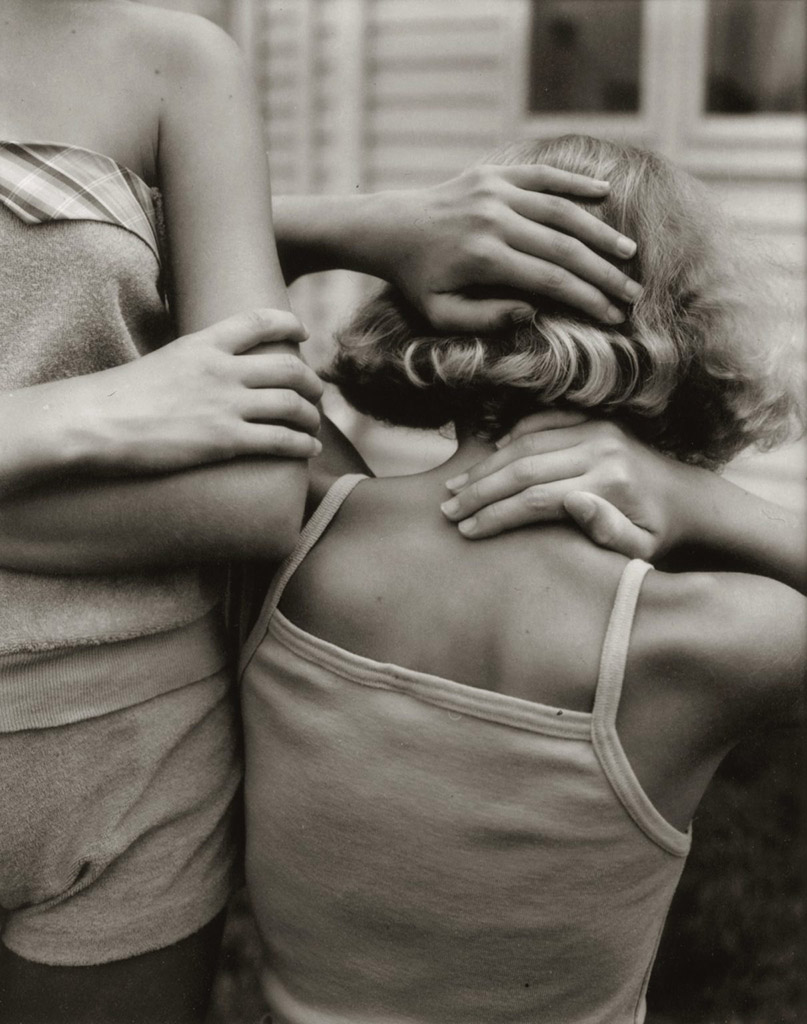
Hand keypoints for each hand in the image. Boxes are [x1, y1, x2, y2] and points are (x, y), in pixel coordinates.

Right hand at [8, 309, 323, 481]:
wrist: (96, 422)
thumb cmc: (117, 399)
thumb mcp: (160, 363)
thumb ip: (189, 365)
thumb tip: (199, 378)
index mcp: (203, 345)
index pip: (258, 322)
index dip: (288, 324)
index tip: (303, 333)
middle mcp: (222, 370)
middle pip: (288, 368)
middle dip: (311, 381)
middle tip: (317, 391)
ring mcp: (226, 404)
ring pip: (291, 404)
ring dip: (311, 414)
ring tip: (314, 422)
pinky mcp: (225, 440)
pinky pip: (280, 440)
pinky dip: (303, 443)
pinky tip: (310, 448)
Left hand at [379, 165, 641, 331]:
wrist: (390, 229)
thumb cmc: (417, 281)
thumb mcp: (440, 313)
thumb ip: (485, 319)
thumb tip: (532, 312)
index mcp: (484, 258)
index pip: (551, 281)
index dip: (587, 300)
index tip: (613, 316)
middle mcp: (494, 220)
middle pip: (564, 248)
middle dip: (603, 273)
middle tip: (632, 292)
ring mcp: (495, 192)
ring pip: (561, 210)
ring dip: (598, 231)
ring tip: (627, 252)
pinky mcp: (494, 173)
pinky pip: (542, 175)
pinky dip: (574, 182)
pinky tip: (604, 192)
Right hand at [439, 410, 691, 558]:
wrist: (687, 499)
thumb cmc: (658, 534)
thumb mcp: (642, 549)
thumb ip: (608, 532)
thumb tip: (574, 502)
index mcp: (609, 484)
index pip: (536, 499)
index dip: (496, 515)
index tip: (467, 531)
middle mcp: (601, 448)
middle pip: (523, 467)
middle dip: (480, 490)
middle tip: (448, 509)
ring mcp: (597, 429)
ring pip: (526, 442)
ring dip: (487, 464)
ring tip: (457, 486)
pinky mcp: (594, 419)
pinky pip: (543, 420)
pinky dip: (512, 435)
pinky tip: (489, 454)